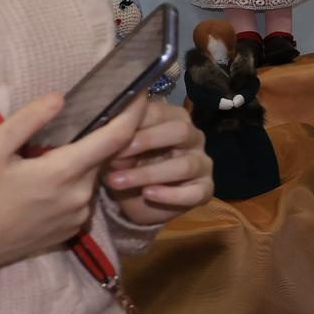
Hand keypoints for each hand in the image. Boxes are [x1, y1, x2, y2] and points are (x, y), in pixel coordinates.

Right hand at [0, 96, 143, 280]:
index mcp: (63, 172)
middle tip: (72, 127)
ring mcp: (78, 217)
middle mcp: (80, 196)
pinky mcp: (72, 231)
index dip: (133, 115)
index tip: (142, 96)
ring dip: (80, 165)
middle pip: (102, 158)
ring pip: (91, 179)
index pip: (116, 139)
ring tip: (45, 159)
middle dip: (95, 140)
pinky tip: (44, 187)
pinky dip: (72, 186)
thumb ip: (29, 120)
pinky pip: (82, 199)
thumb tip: (60, 97)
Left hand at [103, 96, 214, 225]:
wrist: (137, 200)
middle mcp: (193, 138)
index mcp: (173, 120)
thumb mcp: (117, 152)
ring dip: (149, 173)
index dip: (134, 122)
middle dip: (146, 141)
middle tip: (115, 156)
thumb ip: (118, 143)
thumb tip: (110, 136)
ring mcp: (202, 163)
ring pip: (185, 164)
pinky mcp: (205, 189)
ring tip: (118, 182)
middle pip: (180, 131)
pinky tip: (148, 194)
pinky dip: (170, 195)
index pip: (159, 112)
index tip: (108, 136)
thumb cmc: (127, 166)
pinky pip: (194, 193)